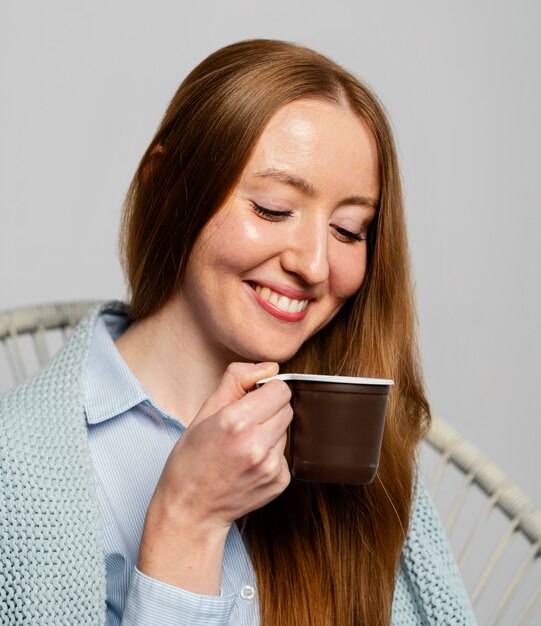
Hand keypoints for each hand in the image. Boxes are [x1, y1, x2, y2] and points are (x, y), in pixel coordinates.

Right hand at [138, 361, 292, 592]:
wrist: (190, 509)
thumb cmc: (191, 459)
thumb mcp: (204, 412)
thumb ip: (236, 381)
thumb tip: (269, 367)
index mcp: (236, 421)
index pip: (280, 389)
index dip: (266, 390)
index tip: (252, 398)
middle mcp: (257, 444)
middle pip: (286, 408)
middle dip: (269, 409)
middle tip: (245, 422)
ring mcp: (270, 466)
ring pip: (286, 431)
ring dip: (270, 432)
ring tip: (243, 446)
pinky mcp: (279, 482)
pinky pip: (284, 454)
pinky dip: (271, 454)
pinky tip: (249, 463)